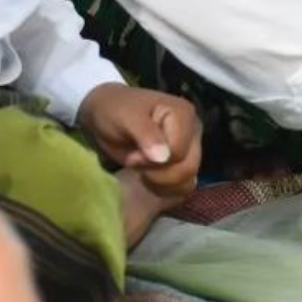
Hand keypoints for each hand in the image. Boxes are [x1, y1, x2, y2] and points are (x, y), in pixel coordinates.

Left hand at [76, 84, 201, 200]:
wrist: (107, 113)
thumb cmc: (115, 111)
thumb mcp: (126, 118)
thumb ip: (146, 135)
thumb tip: (164, 157)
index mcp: (184, 114)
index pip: (178, 153)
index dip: (152, 161)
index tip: (132, 155)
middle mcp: (194, 130)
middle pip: (187, 168)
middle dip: (157, 174)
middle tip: (135, 163)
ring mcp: (191, 147)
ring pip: (187, 181)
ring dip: (160, 184)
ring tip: (141, 171)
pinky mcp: (184, 161)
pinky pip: (183, 186)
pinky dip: (165, 189)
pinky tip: (148, 178)